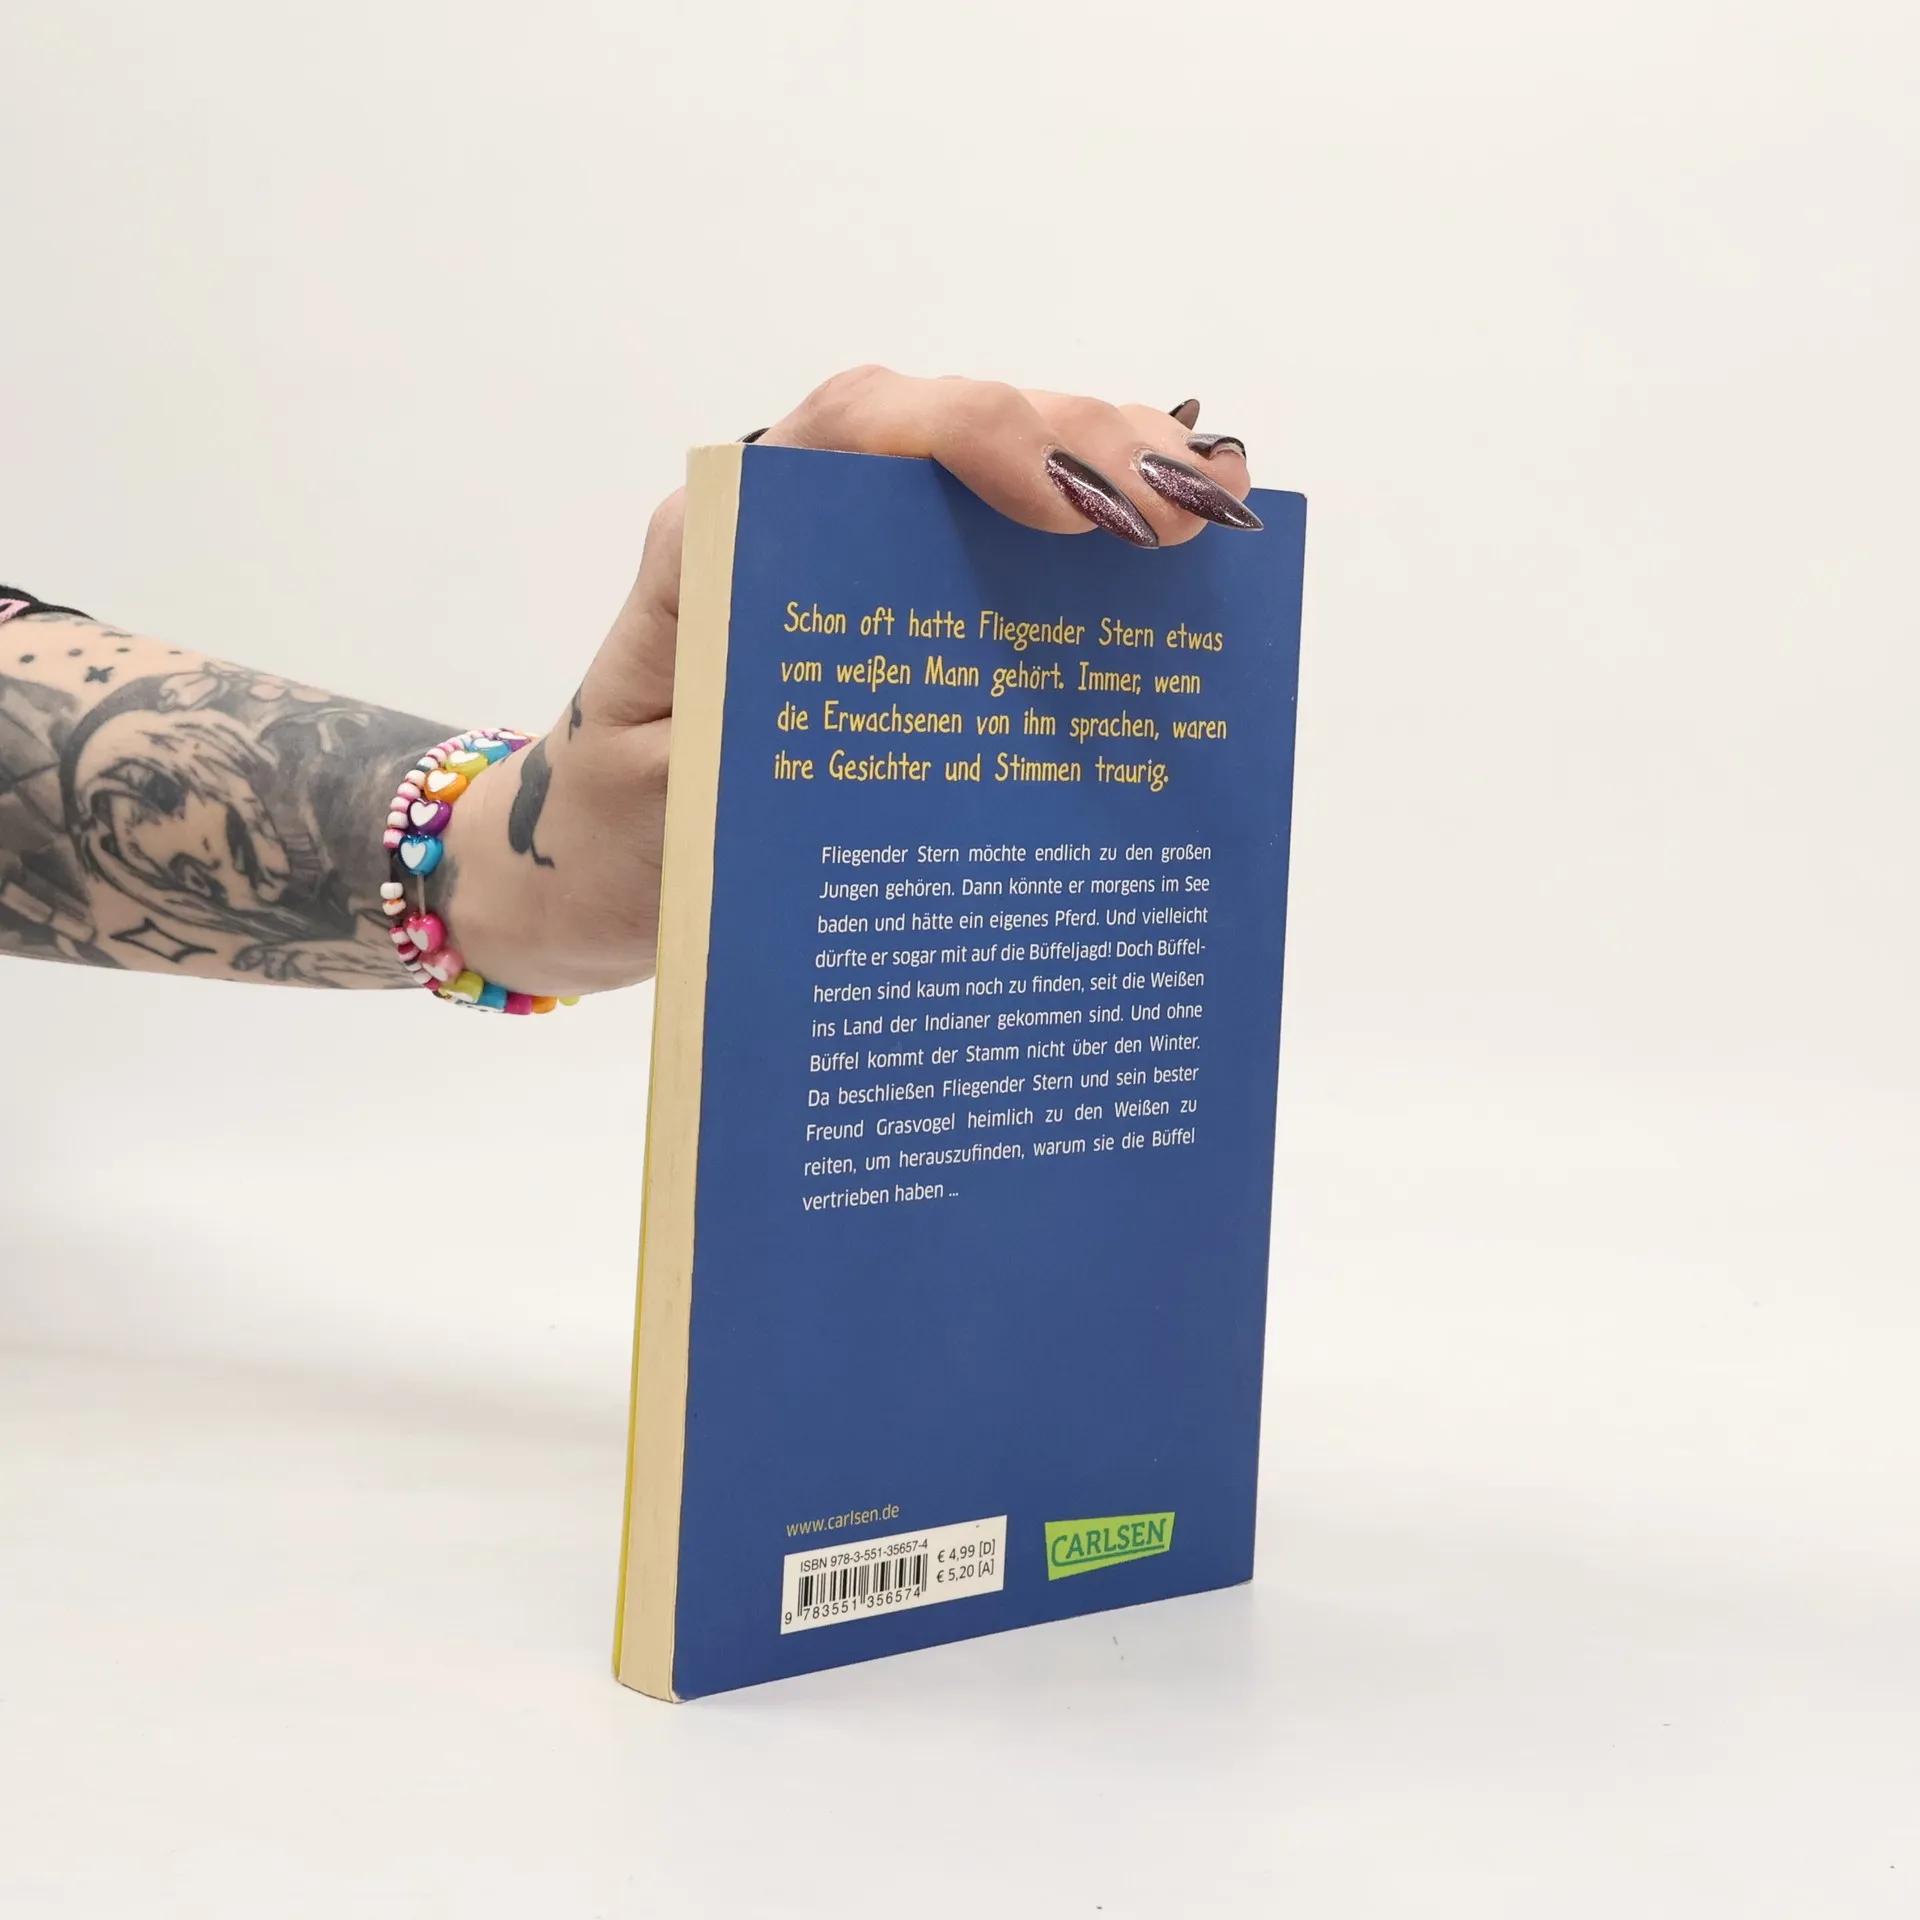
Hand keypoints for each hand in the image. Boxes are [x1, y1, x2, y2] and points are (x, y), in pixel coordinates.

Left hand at [443, 369, 1257, 995]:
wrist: (574, 874)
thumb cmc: (614, 849)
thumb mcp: (676, 811)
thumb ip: (762, 749)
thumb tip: (918, 720)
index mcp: (717, 548)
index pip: (852, 430)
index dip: (980, 437)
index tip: (1080, 506)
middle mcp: (784, 527)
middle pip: (942, 426)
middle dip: (1080, 444)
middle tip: (1190, 511)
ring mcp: (839, 561)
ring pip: (981, 467)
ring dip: (1103, 471)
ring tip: (1211, 512)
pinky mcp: (881, 609)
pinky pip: (986, 541)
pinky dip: (1082, 537)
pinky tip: (1167, 555)